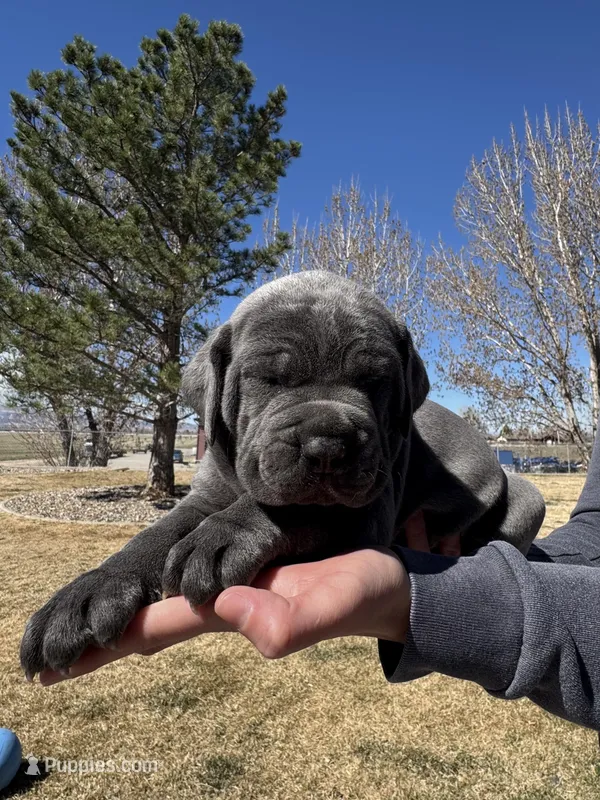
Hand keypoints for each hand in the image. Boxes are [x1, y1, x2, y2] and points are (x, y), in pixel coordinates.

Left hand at [36, 512, 459, 685]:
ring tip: (82, 639)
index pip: (159, 625)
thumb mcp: (336, 603)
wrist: (384, 589)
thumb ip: (293, 620)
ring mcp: (238, 595)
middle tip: (46, 665)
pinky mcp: (251, 579)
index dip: (110, 639)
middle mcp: (226, 607)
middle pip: (151, 626)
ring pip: (168, 610)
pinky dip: (160, 599)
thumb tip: (233, 612)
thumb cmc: (365, 595)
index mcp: (234, 611)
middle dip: (101, 643)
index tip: (60, 662)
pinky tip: (149, 605)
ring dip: (124, 624)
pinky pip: (194, 587)